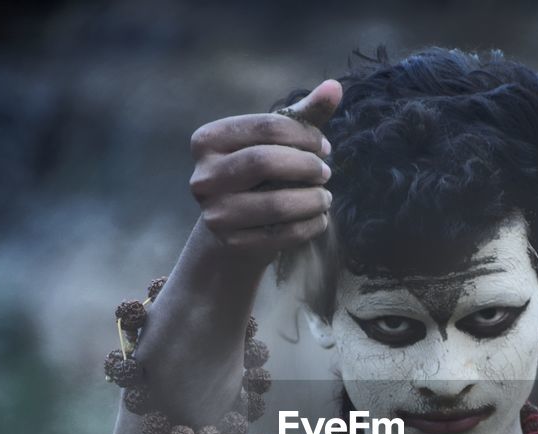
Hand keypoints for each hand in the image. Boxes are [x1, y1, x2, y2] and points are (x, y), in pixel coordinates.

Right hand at [189, 79, 341, 266]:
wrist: (236, 226)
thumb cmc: (260, 173)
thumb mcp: (276, 141)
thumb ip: (303, 115)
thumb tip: (334, 86)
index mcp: (207, 140)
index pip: (266, 126)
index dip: (304, 135)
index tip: (324, 146)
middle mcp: (202, 177)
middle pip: (265, 161)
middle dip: (306, 166)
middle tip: (326, 172)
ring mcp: (215, 214)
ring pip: (277, 203)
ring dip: (313, 199)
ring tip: (325, 197)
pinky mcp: (232, 244)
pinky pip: (284, 234)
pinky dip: (311, 225)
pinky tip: (319, 218)